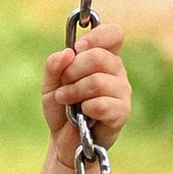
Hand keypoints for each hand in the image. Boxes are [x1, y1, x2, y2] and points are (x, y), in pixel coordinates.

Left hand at [42, 30, 128, 156]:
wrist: (64, 139)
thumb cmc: (62, 107)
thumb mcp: (50, 83)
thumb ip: (53, 65)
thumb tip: (67, 53)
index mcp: (104, 57)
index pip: (114, 34)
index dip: (96, 36)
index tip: (78, 48)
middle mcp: (117, 71)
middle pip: (99, 56)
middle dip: (73, 70)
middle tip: (63, 83)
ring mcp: (122, 91)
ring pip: (98, 81)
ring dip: (74, 91)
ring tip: (66, 101)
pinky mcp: (122, 112)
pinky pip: (103, 104)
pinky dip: (86, 108)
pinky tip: (83, 114)